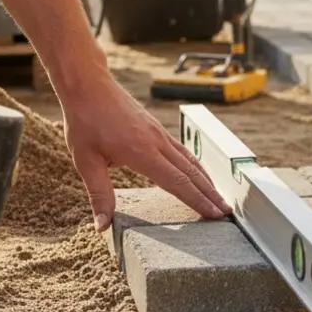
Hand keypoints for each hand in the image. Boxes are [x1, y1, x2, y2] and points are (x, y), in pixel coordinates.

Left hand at [55, 60, 230, 230]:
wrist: (89, 84)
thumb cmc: (85, 121)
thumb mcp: (86, 161)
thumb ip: (99, 195)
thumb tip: (102, 226)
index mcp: (142, 153)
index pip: (177, 182)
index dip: (197, 200)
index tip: (213, 214)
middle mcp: (157, 142)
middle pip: (191, 172)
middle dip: (210, 194)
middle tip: (226, 212)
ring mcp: (159, 133)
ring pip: (190, 160)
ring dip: (206, 179)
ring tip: (218, 196)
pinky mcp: (156, 128)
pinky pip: (182, 149)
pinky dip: (195, 165)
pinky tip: (197, 172)